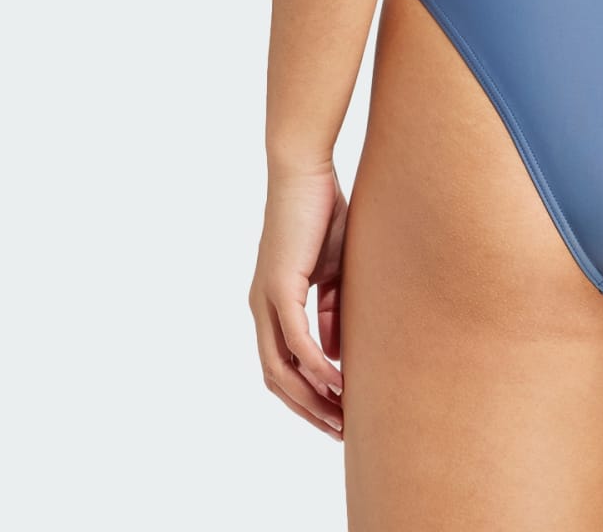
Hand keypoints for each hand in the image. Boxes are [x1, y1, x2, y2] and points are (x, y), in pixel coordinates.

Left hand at [249, 163, 348, 438]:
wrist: (304, 170)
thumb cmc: (322, 212)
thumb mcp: (334, 271)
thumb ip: (332, 311)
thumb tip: (334, 356)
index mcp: (272, 304)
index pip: (283, 366)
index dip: (307, 395)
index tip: (337, 415)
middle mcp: (261, 308)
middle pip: (276, 379)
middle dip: (308, 410)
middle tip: (340, 432)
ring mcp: (265, 300)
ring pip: (280, 368)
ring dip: (310, 398)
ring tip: (341, 418)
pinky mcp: (278, 287)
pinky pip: (293, 341)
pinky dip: (314, 366)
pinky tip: (336, 382)